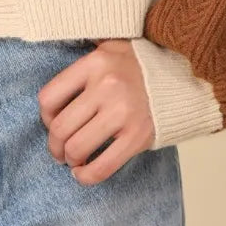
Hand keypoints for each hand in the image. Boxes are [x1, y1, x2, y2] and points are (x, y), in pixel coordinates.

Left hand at [38, 38, 155, 182]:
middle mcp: (106, 87)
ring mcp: (122, 113)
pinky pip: (103, 165)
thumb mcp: (107, 49)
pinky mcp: (137, 136)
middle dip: (54, 145)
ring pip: (77, 148)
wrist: (181, 76)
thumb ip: (81, 65)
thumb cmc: (138, 65)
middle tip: (58, 150)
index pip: (49, 97)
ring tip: (73, 159)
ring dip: (69, 159)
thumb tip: (54, 93)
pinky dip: (87, 176)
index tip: (51, 122)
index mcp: (94, 64)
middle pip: (60, 127)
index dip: (44, 117)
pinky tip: (83, 173)